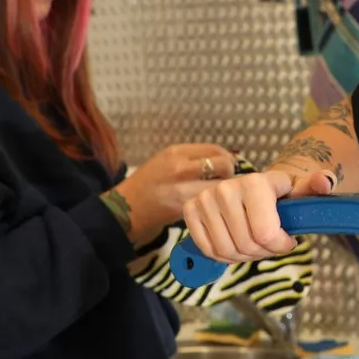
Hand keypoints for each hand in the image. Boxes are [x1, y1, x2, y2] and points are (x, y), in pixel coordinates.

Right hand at [112, 144, 233, 241]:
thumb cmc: (149, 181)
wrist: (128, 207)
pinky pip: (209, 202)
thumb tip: (225, 160)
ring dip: (225, 190)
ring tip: (220, 194)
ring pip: (219, 186)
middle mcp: (180, 168)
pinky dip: (214, 203)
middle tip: (228, 181)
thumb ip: (194, 157)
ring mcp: (183, 189)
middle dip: (230, 174)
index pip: (215, 150)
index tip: (228, 165)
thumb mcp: (168, 159)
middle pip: (222, 166)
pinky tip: (210, 205)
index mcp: (177, 152)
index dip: (227, 158)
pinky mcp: (185, 208)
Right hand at [183, 166, 334, 261]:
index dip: (280, 246)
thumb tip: (325, 181)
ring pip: (227, 251)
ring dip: (244, 257)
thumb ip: (316, 185)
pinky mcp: (190, 210)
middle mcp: (226, 188)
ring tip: (254, 244)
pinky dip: (224, 256)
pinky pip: (208, 249)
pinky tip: (235, 245)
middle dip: (263, 253)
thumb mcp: (300, 191)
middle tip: (271, 244)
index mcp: (255, 183)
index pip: (265, 235)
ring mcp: (205, 199)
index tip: (288, 240)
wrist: (252, 188)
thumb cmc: (279, 194)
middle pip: (247, 246)